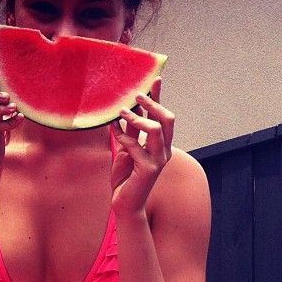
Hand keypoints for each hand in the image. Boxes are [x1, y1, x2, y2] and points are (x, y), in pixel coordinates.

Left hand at [109, 77, 173, 214]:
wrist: (124, 203)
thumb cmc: (125, 177)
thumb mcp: (126, 148)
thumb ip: (129, 130)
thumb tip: (124, 107)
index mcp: (160, 145)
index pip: (163, 117)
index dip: (159, 98)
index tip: (154, 79)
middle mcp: (164, 151)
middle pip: (167, 120)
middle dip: (153, 104)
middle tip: (136, 95)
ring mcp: (158, 161)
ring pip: (156, 130)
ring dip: (138, 118)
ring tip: (120, 112)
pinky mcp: (149, 169)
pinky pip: (136, 146)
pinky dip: (122, 137)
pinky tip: (113, 132)